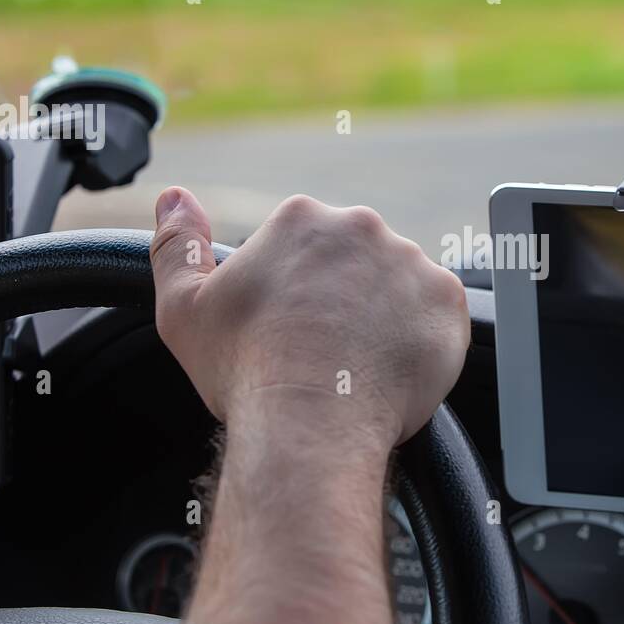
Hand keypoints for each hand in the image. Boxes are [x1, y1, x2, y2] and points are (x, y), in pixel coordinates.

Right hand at [149, 187, 469, 449]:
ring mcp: (412, 263)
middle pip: (357, 260)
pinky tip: (389, 369)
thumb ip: (178, 244)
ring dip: (384, 316)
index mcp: (303, 219)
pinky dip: (419, 340)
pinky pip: (437, 316)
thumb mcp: (184, 307)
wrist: (308, 425)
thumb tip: (175, 198)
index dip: (298, 291)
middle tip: (325, 349)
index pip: (307, 246)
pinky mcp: (447, 303)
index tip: (291, 326)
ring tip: (357, 364)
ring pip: (399, 286)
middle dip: (344, 298)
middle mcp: (363, 228)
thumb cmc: (245, 370)